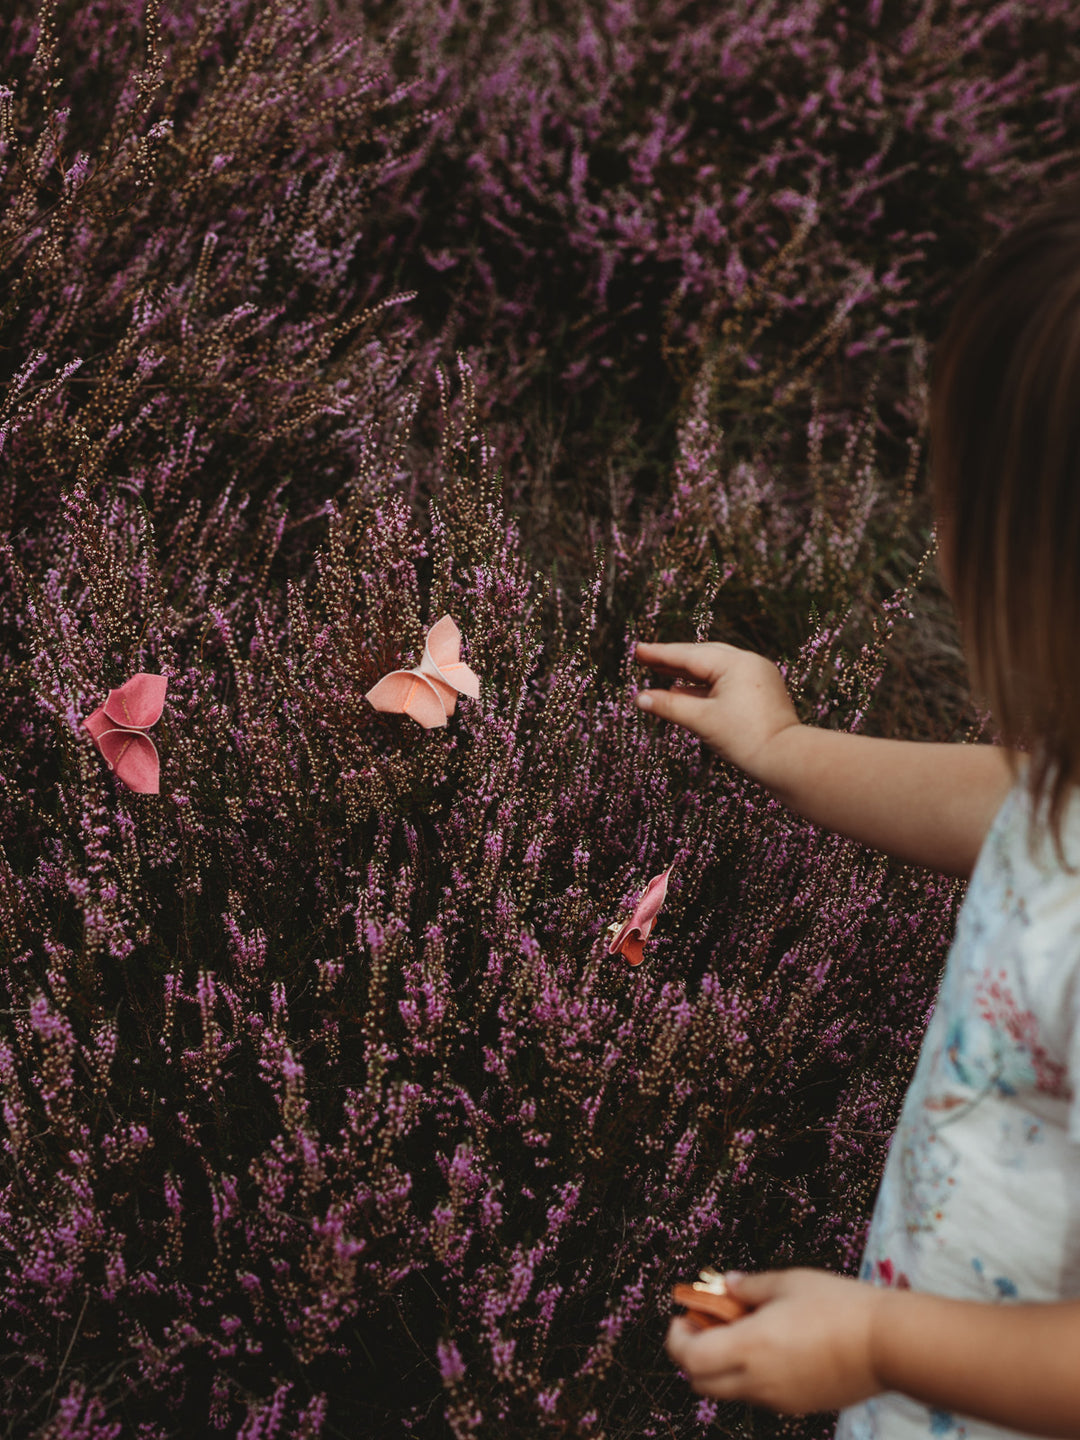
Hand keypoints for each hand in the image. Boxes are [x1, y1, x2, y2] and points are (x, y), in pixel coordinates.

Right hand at [634, 641, 799, 780]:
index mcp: (735, 663)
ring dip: (686, 672)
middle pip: (701, 656)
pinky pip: (725, 682)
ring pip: (713, 669)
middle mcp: (749, 663)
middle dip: (672, 659)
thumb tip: (639, 699)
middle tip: (645, 656)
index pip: (689, 655)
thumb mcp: (702, 720)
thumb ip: (669, 706)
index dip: (660, 654)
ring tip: (659, 671)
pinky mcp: (760, 692)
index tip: (637, 649)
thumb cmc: (746, 739)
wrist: (786, 760)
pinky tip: (683, 690)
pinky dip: (702, 686)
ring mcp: (757, 676)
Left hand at [665, 1269, 883, 1414]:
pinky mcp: (800, 1406)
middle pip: (702, 1383)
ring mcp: (779, 1400)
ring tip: (740, 1329)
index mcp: (749, 1348)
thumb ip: (750, 1286)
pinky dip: (749, 1374)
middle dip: (692, 1354)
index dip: (677, 1339)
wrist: (887, 1344)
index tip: (682, 1315)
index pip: (689, 1359)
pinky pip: (759, 1395)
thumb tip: (726, 1285)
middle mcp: (758, 1382)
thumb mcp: (788, 1282)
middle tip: (703, 1324)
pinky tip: (769, 1346)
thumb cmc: (837, 1305)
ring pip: (730, 1391)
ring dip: (721, 1365)